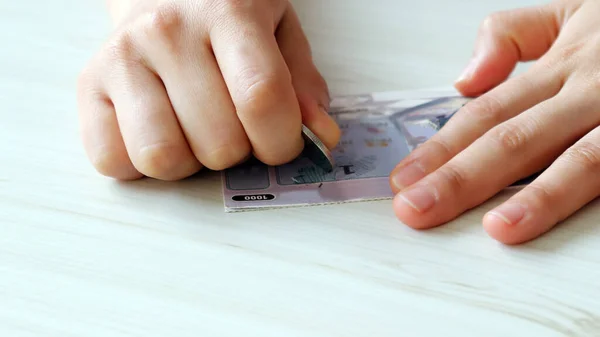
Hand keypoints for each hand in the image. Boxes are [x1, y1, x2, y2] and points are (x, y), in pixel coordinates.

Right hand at [77, 0, 339, 180]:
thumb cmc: (226, 15)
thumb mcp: (280, 33)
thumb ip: (303, 86)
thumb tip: (320, 138)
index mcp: (228, 12)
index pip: (261, 99)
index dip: (281, 142)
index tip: (281, 144)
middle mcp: (167, 31)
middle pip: (218, 142)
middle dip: (238, 152)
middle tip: (233, 125)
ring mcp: (122, 57)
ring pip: (163, 158)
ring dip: (190, 162)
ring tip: (195, 131)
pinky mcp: (88, 84)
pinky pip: (110, 161)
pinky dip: (140, 164)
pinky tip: (159, 132)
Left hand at [389, 0, 599, 244]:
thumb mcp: (575, 9)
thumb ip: (514, 34)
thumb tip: (465, 79)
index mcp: (563, 64)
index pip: (486, 111)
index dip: (442, 146)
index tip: (405, 178)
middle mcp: (590, 87)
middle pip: (512, 136)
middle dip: (459, 177)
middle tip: (415, 209)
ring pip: (572, 155)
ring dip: (526, 194)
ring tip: (487, 225)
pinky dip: (581, 191)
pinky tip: (546, 219)